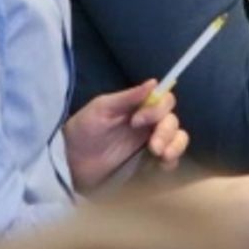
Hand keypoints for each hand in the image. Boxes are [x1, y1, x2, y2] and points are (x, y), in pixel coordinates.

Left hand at [64, 80, 189, 190]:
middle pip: (172, 121)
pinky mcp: (149, 166)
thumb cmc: (82, 131)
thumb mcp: (101, 109)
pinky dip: (172, 161)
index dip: (158, 109)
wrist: (70, 164)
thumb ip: (128, 97)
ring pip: (178, 139)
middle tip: (152, 146)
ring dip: (175, 145)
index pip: (164, 101)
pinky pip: (171, 161)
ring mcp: (150, 145)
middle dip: (166, 131)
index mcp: (139, 108)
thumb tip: (154, 82)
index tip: (137, 121)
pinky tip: (162, 165)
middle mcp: (149, 125)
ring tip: (162, 155)